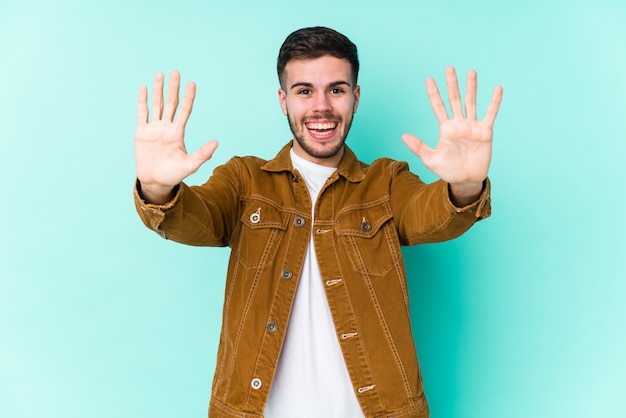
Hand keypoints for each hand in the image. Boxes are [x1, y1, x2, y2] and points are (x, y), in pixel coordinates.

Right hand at [135, 70, 217, 203]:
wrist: (156, 181)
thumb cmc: (174, 174)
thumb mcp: (190, 165)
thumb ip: (203, 154)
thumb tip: (216, 142)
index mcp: (178, 133)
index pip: (185, 111)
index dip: (188, 97)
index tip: (192, 84)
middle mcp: (167, 127)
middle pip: (171, 103)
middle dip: (174, 88)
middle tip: (176, 72)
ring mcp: (154, 129)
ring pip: (157, 105)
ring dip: (158, 90)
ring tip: (159, 74)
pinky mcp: (141, 132)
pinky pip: (142, 113)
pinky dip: (142, 101)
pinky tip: (143, 88)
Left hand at [402, 66, 502, 203]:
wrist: (466, 180)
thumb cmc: (448, 171)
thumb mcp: (431, 160)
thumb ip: (418, 147)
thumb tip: (403, 136)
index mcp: (446, 129)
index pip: (438, 107)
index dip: (434, 94)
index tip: (429, 79)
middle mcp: (459, 124)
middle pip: (455, 99)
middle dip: (452, 84)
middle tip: (449, 68)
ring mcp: (472, 126)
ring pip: (471, 102)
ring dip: (471, 87)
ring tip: (471, 72)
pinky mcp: (485, 132)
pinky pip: (490, 114)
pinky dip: (494, 101)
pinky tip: (497, 88)